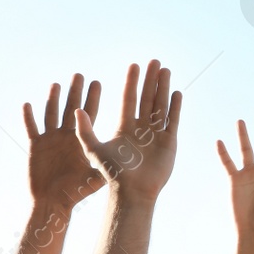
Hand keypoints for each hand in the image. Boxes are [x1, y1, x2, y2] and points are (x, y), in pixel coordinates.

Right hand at [21, 74, 104, 211]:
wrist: (53, 202)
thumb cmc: (75, 191)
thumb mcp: (94, 176)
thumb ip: (108, 165)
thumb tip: (132, 160)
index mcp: (81, 140)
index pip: (89, 114)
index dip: (93, 99)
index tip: (97, 82)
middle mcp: (65, 136)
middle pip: (70, 109)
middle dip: (75, 92)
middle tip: (79, 75)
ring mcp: (50, 139)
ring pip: (51, 114)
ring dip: (52, 99)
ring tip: (56, 84)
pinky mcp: (35, 146)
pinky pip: (31, 128)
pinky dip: (28, 117)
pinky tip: (28, 104)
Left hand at [74, 60, 182, 200]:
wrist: (133, 191)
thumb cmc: (113, 173)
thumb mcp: (94, 149)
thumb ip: (85, 130)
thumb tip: (77, 110)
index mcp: (124, 127)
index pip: (128, 99)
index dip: (131, 82)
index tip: (133, 66)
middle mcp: (141, 128)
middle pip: (147, 98)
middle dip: (150, 79)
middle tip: (154, 61)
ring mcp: (156, 134)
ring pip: (160, 105)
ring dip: (163, 88)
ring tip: (165, 70)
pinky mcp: (169, 142)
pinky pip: (172, 120)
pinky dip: (174, 107)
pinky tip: (176, 93)